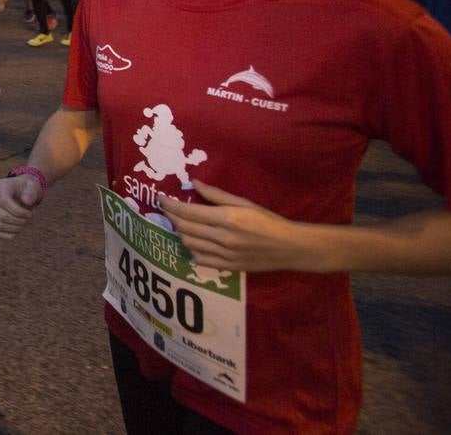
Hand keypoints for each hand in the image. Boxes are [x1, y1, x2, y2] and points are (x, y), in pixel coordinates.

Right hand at [0, 174, 43, 239]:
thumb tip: (26, 201)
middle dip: (19, 221)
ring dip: (16, 228)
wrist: (27, 191)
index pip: (3, 202)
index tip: (30, 214)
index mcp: (2, 186)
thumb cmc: (30, 188)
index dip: (17, 212)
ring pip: (0, 225)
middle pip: (2, 216)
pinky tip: (19, 228)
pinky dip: (10, 235)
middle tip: (30, 216)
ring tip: (25, 221)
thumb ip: (32, 192)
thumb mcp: (34, 186)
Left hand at [159, 180, 312, 272]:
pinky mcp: (227, 267)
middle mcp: (222, 237)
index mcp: (226, 218)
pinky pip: (200, 260)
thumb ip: (216, 194)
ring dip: (179, 232)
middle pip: (184, 228)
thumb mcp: (244, 203)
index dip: (170, 205)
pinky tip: (192, 242)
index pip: (188, 212)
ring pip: (189, 244)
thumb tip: (193, 182)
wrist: (290, 247)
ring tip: (178, 223)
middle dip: (170, 217)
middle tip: (166, 209)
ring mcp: (224, 254)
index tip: (161, 198)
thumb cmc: (269, 221)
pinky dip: (191, 250)